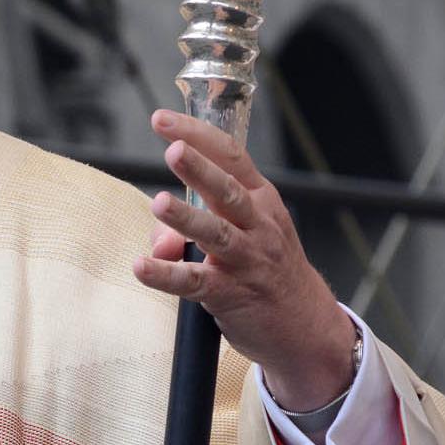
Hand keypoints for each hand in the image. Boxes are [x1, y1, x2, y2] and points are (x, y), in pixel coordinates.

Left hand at [130, 110, 357, 410]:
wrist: (304, 325)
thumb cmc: (264, 267)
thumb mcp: (240, 235)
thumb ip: (189, 226)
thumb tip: (158, 240)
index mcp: (260, 199)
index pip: (230, 156)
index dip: (196, 135)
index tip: (162, 119)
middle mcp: (257, 224)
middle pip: (227, 191)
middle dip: (199, 169)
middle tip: (173, 150)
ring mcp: (246, 260)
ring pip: (216, 234)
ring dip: (186, 218)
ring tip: (160, 203)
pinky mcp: (231, 294)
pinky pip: (195, 282)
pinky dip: (166, 275)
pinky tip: (140, 267)